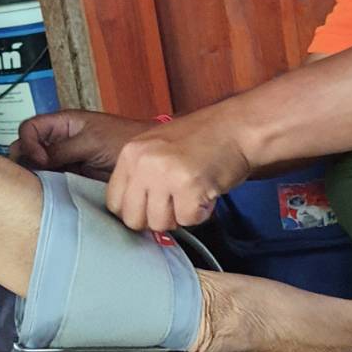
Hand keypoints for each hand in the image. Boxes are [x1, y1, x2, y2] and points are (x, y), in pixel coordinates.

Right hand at [11, 110, 149, 181]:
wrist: (147, 160)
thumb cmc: (124, 140)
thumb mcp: (91, 141)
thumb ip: (61, 149)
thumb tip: (36, 161)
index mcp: (62, 123)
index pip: (29, 128)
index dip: (28, 143)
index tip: (40, 159)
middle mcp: (59, 141)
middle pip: (27, 149)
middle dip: (27, 162)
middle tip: (35, 176)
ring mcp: (64, 160)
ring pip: (38, 168)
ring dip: (36, 177)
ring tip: (43, 187)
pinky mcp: (72, 178)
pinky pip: (52, 183)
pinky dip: (48, 189)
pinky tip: (53, 194)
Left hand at [106, 107, 251, 231]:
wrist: (238, 128)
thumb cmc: (203, 140)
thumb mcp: (158, 148)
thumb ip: (140, 177)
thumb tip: (133, 214)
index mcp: (131, 153)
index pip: (114, 203)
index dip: (136, 211)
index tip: (152, 207)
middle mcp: (144, 163)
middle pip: (133, 219)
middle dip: (156, 219)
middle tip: (176, 203)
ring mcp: (165, 174)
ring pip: (159, 224)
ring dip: (180, 216)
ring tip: (193, 193)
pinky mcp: (189, 186)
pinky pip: (187, 221)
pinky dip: (200, 213)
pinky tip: (206, 193)